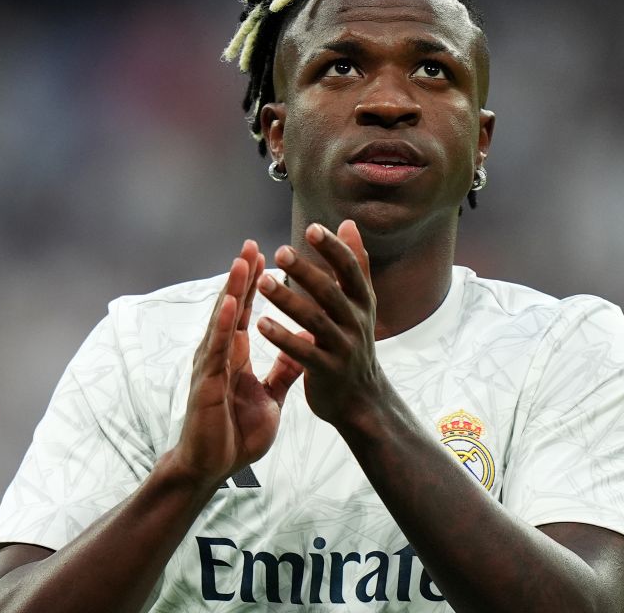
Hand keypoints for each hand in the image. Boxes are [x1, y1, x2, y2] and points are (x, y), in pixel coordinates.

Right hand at [169, 240, 310, 485]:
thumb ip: (284, 371)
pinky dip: (222, 326)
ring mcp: (210, 367)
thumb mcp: (270, 397)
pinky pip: (215, 351)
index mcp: (233, 356)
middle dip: (241, 276)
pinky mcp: (207, 384)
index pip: (243, 312)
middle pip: (230, 307)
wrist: (213, 467)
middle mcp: (219, 355)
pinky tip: (229, 306)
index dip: (252, 285)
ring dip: (231, 291)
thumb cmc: (236, 433)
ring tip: (242, 263)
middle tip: (251, 244)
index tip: (263, 256)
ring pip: (221, 322)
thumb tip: (304, 345)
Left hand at [255, 220, 386, 427]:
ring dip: (288, 301)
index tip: (312, 228)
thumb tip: (349, 224)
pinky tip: (261, 324)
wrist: (362, 399)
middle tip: (280, 253)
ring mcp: (343, 348)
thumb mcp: (361, 303)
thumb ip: (355, 264)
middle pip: (330, 292)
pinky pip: (304, 352)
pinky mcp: (328, 371)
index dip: (333, 249)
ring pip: (315, 320)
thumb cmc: (354, 343)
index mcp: (362, 302)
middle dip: (306, 272)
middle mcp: (356, 322)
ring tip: (262, 283)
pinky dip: (283, 337)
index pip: (350, 270)